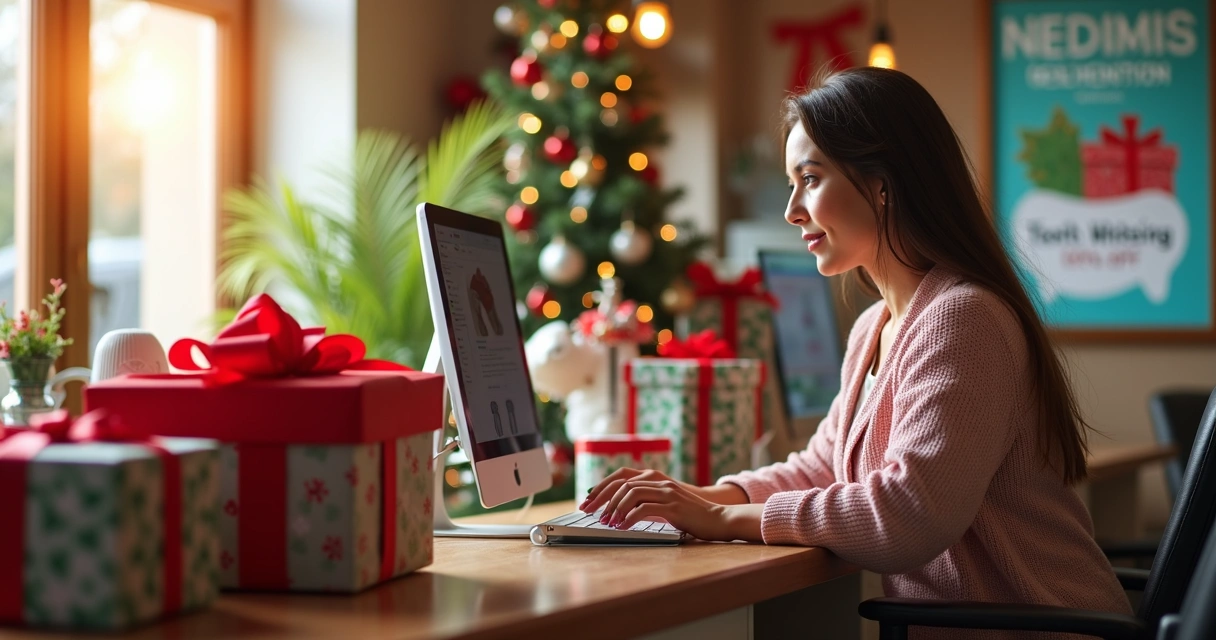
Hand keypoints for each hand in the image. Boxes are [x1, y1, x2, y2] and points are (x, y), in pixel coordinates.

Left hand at [579, 468, 761, 541]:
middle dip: (602, 498)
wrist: (718, 519)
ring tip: (607, 522)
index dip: (602, 485)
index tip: (589, 499)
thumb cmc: (691, 515)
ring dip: (615, 508)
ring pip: (631, 493)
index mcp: (656, 479)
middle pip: (622, 483)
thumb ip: (647, 501)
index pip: (622, 476)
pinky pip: (644, 509)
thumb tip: (621, 510)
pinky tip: (622, 527)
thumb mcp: (666, 504)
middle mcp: (659, 482)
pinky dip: (629, 518)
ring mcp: (667, 493)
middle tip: (590, 513)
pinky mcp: (673, 507)